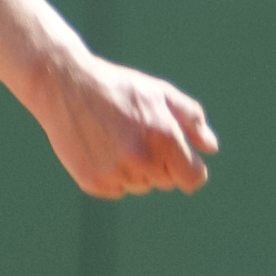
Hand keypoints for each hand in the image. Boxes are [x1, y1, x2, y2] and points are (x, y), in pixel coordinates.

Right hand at [28, 54, 214, 199]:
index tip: (179, 161)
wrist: (65, 86)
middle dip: (159, 164)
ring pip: (140, 186)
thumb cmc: (118, 87)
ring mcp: (117, 173)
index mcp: (165, 139)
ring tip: (116, 139)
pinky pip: (116, 190)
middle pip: (166, 182)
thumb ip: (192, 119)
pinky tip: (100, 149)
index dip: (189, 169)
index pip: (193, 179)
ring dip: (135, 170)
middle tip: (137, 135)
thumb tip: (210, 148)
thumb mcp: (160, 93)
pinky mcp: (94, 182)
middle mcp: (143, 160)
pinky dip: (112, 175)